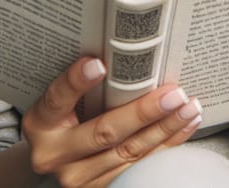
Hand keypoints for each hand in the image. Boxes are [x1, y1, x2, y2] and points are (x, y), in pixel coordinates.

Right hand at [22, 57, 201, 187]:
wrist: (51, 159)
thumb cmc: (59, 119)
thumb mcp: (57, 102)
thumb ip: (79, 84)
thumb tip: (121, 53)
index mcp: (41, 122)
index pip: (58, 98)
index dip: (77, 81)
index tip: (98, 64)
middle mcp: (55, 154)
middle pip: (104, 132)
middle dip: (143, 112)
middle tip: (172, 94)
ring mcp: (78, 178)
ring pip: (128, 153)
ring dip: (165, 129)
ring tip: (187, 107)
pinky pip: (139, 168)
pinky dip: (166, 146)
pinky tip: (182, 127)